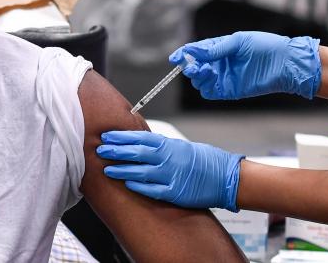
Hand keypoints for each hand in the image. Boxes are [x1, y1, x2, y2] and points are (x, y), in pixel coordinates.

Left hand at [96, 131, 243, 211]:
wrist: (226, 177)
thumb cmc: (206, 160)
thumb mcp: (184, 147)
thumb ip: (164, 146)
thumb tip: (144, 143)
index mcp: (170, 144)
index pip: (140, 138)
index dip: (122, 137)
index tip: (107, 136)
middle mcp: (169, 158)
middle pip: (136, 152)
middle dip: (116, 151)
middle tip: (100, 150)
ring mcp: (171, 175)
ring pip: (140, 171)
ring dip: (122, 170)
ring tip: (108, 169)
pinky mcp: (175, 191)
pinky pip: (153, 189)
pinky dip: (139, 186)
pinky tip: (128, 184)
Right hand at [170, 31, 320, 99]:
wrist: (284, 64)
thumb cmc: (265, 47)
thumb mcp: (238, 42)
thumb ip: (215, 48)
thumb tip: (192, 50)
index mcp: (220, 48)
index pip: (195, 51)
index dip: (183, 54)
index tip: (174, 58)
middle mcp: (219, 64)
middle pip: (195, 68)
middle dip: (189, 67)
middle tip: (191, 66)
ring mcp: (223, 78)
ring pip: (200, 81)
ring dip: (196, 77)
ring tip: (203, 70)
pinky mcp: (229, 90)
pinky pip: (210, 91)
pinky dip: (204, 87)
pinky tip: (209, 78)